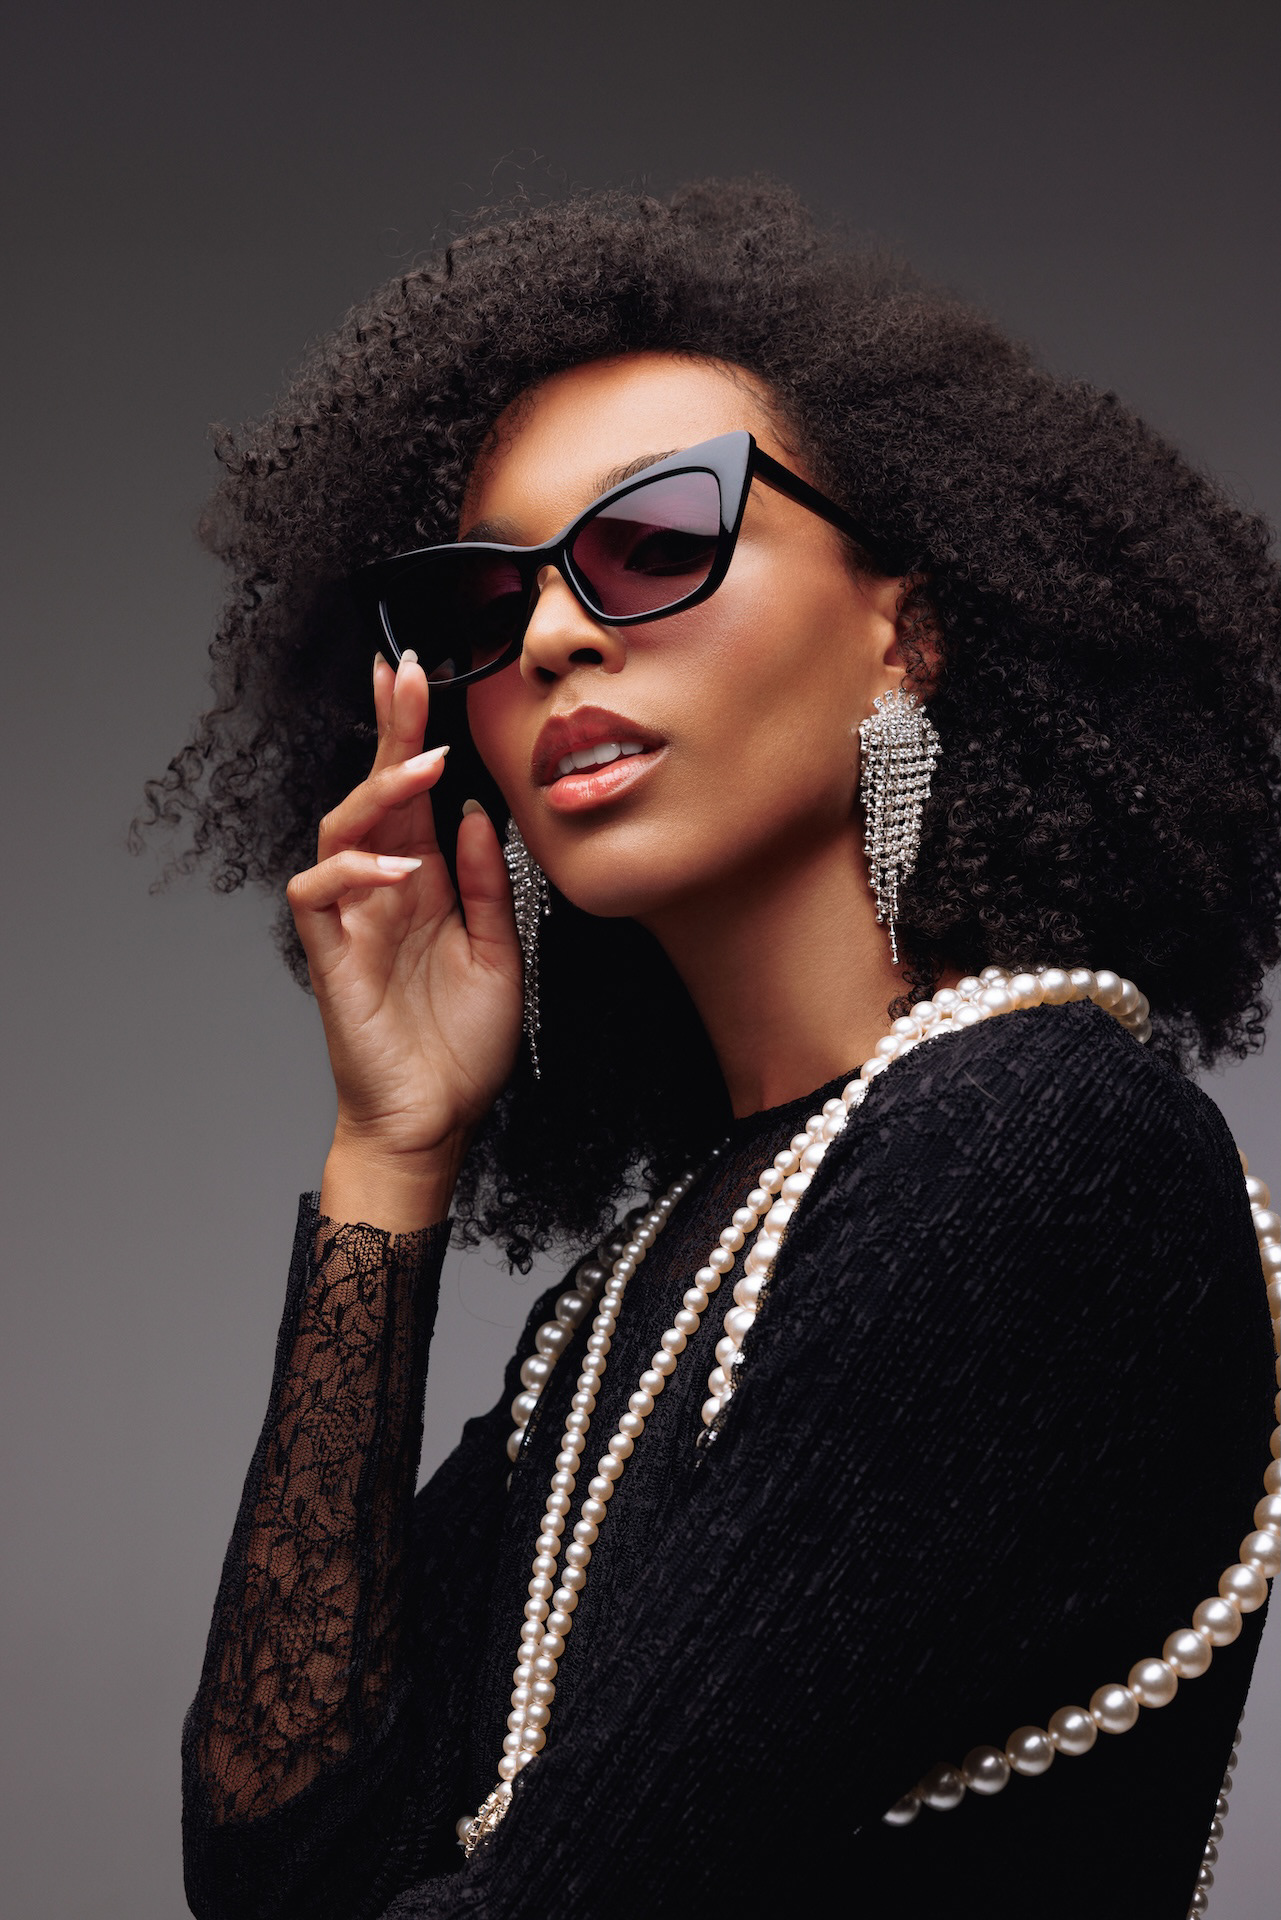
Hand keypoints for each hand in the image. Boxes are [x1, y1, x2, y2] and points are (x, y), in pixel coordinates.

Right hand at [287, 652, 521, 1225]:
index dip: (410, 735)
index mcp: (423, 884)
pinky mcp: (330, 956)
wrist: (434, 1122)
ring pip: (340, 830)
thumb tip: (478, 814)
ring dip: (379, 792)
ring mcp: (352, 920)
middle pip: (373, 793)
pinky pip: (319, 894)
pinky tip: (395, 865)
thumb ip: (487, 886)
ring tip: (419, 764)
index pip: (414, 795)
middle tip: (402, 675)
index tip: (417, 677)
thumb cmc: (460, 1048)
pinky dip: (353, 870)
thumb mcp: (500, 956)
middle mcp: (383, 891)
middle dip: (387, 731)